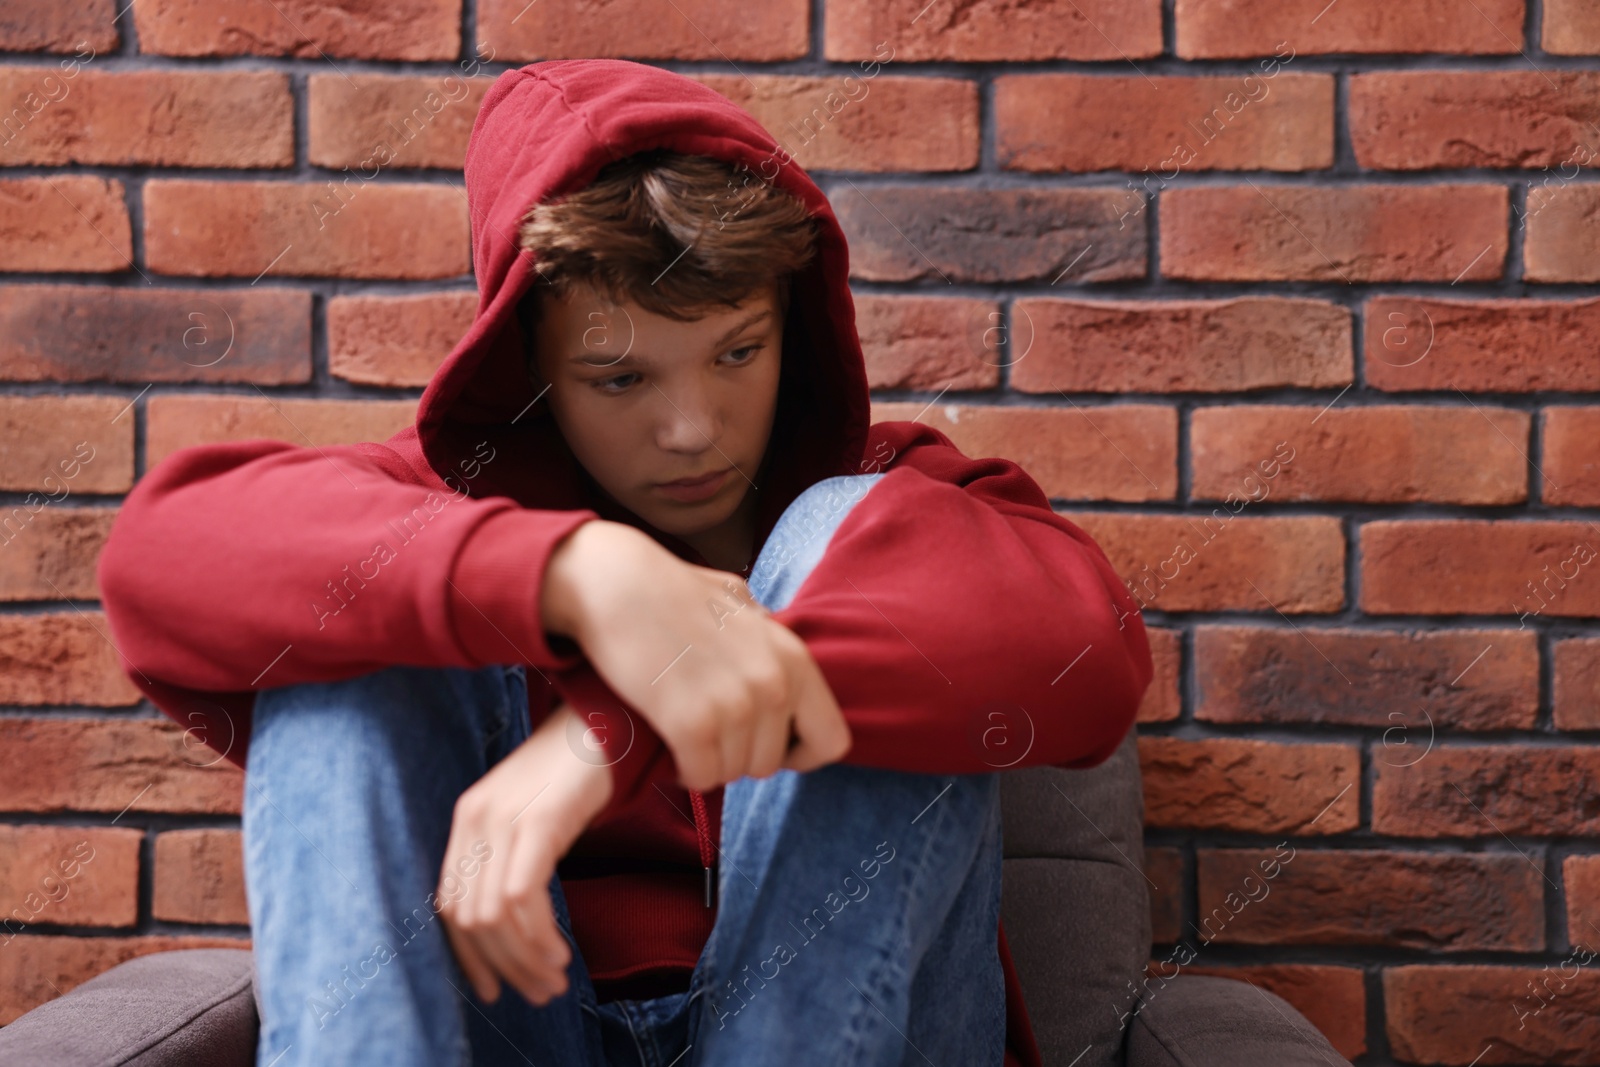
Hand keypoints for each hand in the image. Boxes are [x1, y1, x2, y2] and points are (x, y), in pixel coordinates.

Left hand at [436, 701, 611, 1006]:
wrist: (608, 723)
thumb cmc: (576, 770)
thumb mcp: (531, 812)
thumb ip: (511, 853)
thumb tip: (513, 918)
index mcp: (467, 818)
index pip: (449, 904)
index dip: (469, 955)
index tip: (495, 988)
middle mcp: (476, 820)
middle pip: (469, 918)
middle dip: (504, 966)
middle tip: (540, 992)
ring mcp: (503, 820)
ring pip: (494, 916)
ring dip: (525, 959)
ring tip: (555, 981)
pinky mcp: (536, 822)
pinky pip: (522, 897)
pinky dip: (539, 935)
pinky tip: (560, 953)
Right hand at [541, 520, 851, 791]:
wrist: (617, 584)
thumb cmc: (672, 590)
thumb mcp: (739, 605)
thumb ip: (766, 641)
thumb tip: (779, 667)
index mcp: (794, 658)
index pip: (831, 740)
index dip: (799, 752)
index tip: (765, 743)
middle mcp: (773, 684)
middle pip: (770, 764)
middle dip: (738, 756)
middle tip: (708, 735)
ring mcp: (735, 705)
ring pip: (732, 774)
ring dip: (707, 763)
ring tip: (683, 735)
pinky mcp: (691, 724)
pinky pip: (701, 777)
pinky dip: (683, 771)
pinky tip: (668, 746)